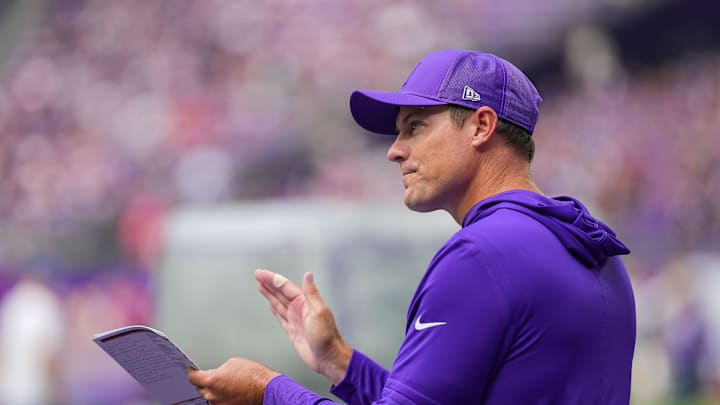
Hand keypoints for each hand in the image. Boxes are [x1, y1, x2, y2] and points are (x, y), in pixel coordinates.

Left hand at [187, 357, 279, 404]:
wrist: (265, 388)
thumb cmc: (253, 375)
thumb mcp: (233, 362)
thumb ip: (219, 368)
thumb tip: (216, 372)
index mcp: (211, 380)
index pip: (192, 377)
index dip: (191, 372)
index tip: (192, 370)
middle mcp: (212, 395)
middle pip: (200, 388)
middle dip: (204, 382)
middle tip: (214, 376)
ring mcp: (219, 403)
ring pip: (210, 396)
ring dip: (214, 390)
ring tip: (227, 383)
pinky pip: (219, 401)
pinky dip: (222, 396)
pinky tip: (231, 390)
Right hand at [256, 269, 351, 384]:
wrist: (327, 357)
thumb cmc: (327, 336)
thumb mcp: (319, 312)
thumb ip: (311, 293)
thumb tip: (308, 275)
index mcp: (305, 302)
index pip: (285, 287)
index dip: (272, 279)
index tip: (261, 273)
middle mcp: (299, 308)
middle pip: (280, 293)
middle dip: (269, 284)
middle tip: (257, 275)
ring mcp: (295, 319)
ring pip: (279, 303)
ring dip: (269, 294)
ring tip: (260, 286)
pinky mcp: (292, 330)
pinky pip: (280, 316)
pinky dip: (274, 309)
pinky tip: (270, 304)